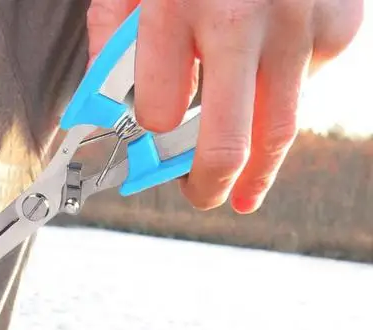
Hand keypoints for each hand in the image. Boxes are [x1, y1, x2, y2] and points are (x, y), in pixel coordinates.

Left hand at [87, 0, 363, 211]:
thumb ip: (113, 42)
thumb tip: (106, 112)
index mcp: (175, 7)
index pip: (161, 115)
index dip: (153, 138)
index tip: (152, 147)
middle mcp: (240, 19)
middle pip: (225, 143)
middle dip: (208, 185)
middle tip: (202, 196)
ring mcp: (296, 22)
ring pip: (278, 131)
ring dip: (259, 171)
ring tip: (245, 191)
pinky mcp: (338, 22)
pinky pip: (309, 84)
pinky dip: (287, 93)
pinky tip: (270, 75)